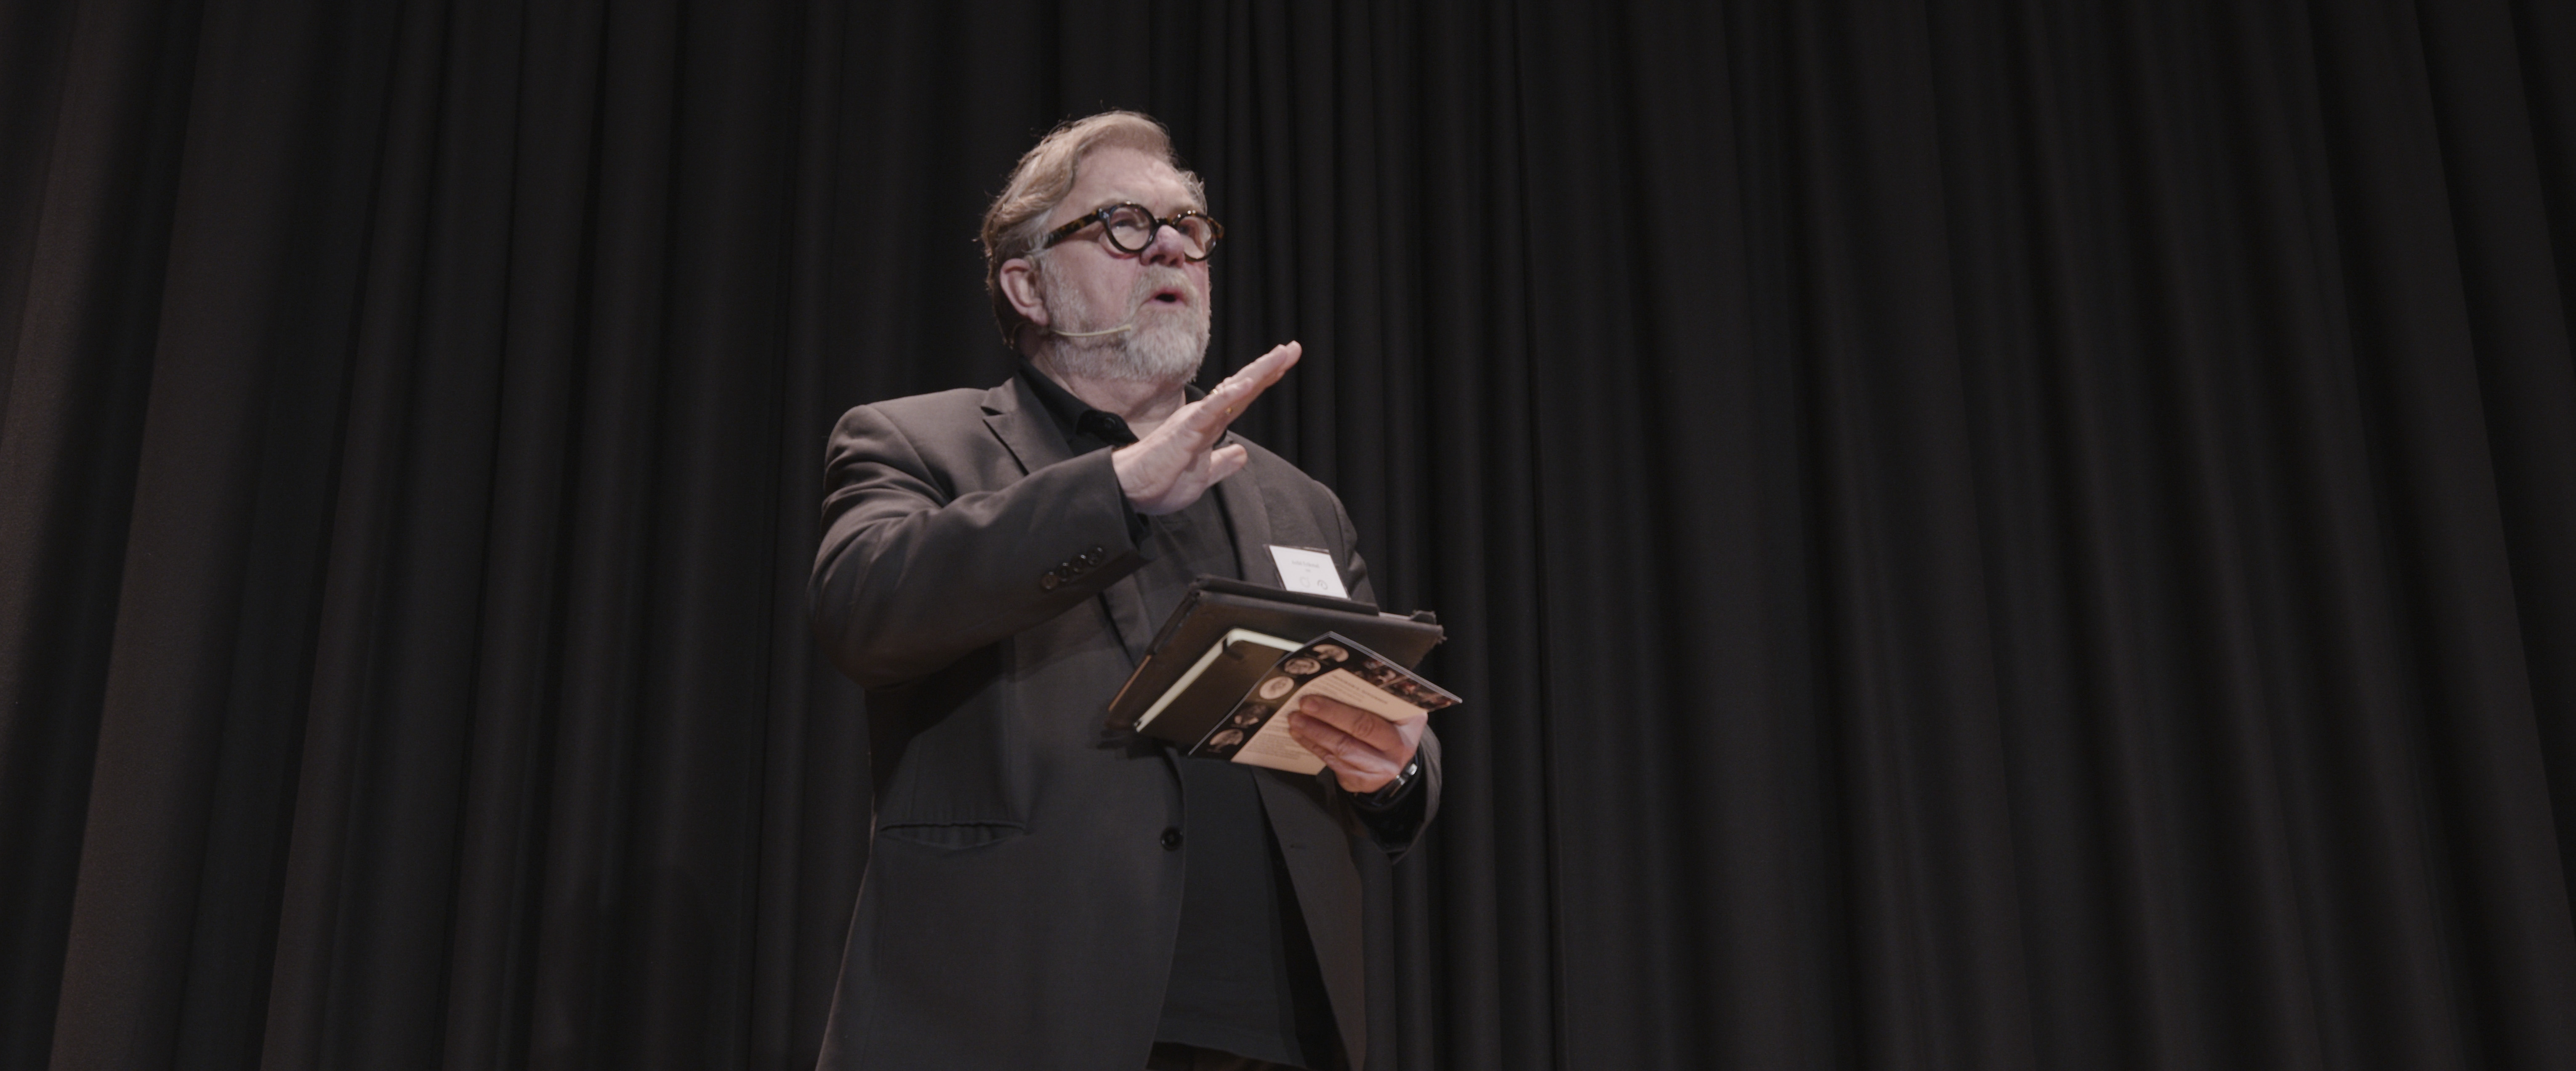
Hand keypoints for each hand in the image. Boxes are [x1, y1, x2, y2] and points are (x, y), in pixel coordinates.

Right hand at [1113, 342, 1299, 514]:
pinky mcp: (1184, 433)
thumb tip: (1242, 453)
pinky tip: (1245, 385)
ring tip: (1280, 356)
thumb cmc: (1160, 482)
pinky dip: (1226, 397)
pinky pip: (1209, 412)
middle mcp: (1204, 417)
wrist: (1130, 490)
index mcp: (1209, 426)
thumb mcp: (1202, 476)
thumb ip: (1222, 463)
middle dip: (1268, 367)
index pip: (1241, 398)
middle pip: (1242, 387)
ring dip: (1256, 373)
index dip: (1264, 380)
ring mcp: (1195, 422)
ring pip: (1231, 392)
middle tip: (1292, 348)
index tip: (1285, 362)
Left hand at [1285, 694, 1423, 794]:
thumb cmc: (1392, 728)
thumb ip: (1378, 700)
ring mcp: (1376, 771)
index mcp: (1406, 729)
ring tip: (1295, 720)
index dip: (1337, 711)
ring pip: (1340, 751)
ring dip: (1313, 734)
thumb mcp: (1397, 713)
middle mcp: (1394, 753)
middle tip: (1302, 706)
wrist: (1394, 762)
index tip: (1315, 697)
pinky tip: (1300, 735)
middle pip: (1353, 735)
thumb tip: (1338, 681)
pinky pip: (1332, 763)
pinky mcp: (1359, 782)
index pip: (1369, 720)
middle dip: (1324, 718)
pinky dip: (1314, 747)